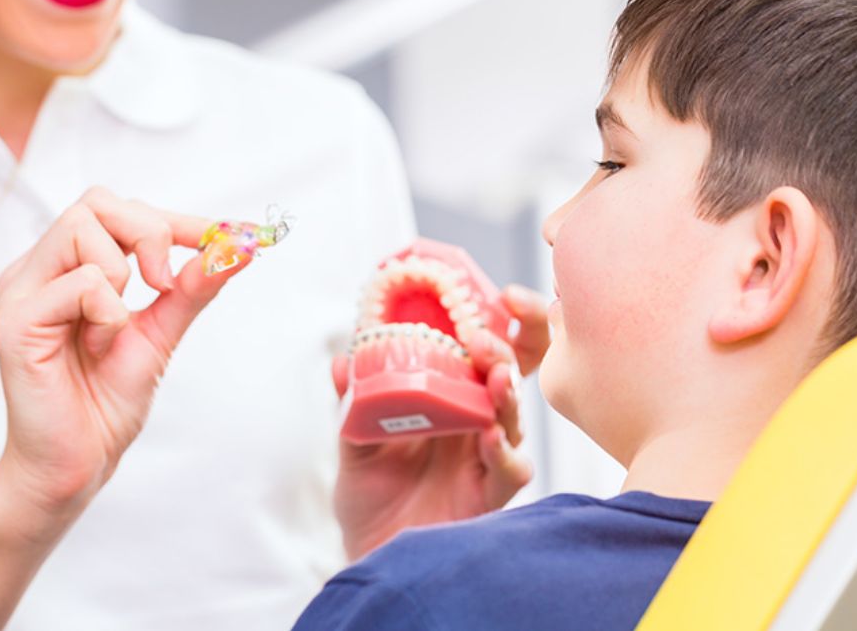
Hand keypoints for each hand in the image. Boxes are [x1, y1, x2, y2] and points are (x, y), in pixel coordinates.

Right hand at [0, 187, 247, 522]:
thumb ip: (193, 286)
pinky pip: (80, 282)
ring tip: (117, 326)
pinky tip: (98, 345)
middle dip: (150, 231)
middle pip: (96, 201)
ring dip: (123, 272)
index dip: (174, 218)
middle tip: (166, 284)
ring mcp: (21, 291)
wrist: (78, 463)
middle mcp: (38, 269)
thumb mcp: (162, 332)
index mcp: (67, 266)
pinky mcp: (15, 322)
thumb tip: (239, 246)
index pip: (117, 209)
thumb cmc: (106, 400)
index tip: (222, 237)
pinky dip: (108, 311)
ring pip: (80, 226)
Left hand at [332, 284, 552, 559]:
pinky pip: (510, 471)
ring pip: (514, 419)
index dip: (498, 325)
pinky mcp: (490, 496)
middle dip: (507, 353)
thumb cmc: (371, 498)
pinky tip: (489, 437)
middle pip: (510, 377)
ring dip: (508, 395)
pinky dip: (504, 453)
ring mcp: (486, 459)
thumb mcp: (354, 442)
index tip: (499, 298)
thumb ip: (352, 404)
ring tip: (495, 379)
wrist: (369, 557)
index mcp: (450, 400)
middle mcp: (476, 424)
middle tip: (484, 342)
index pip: (483, 355)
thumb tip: (342, 362)